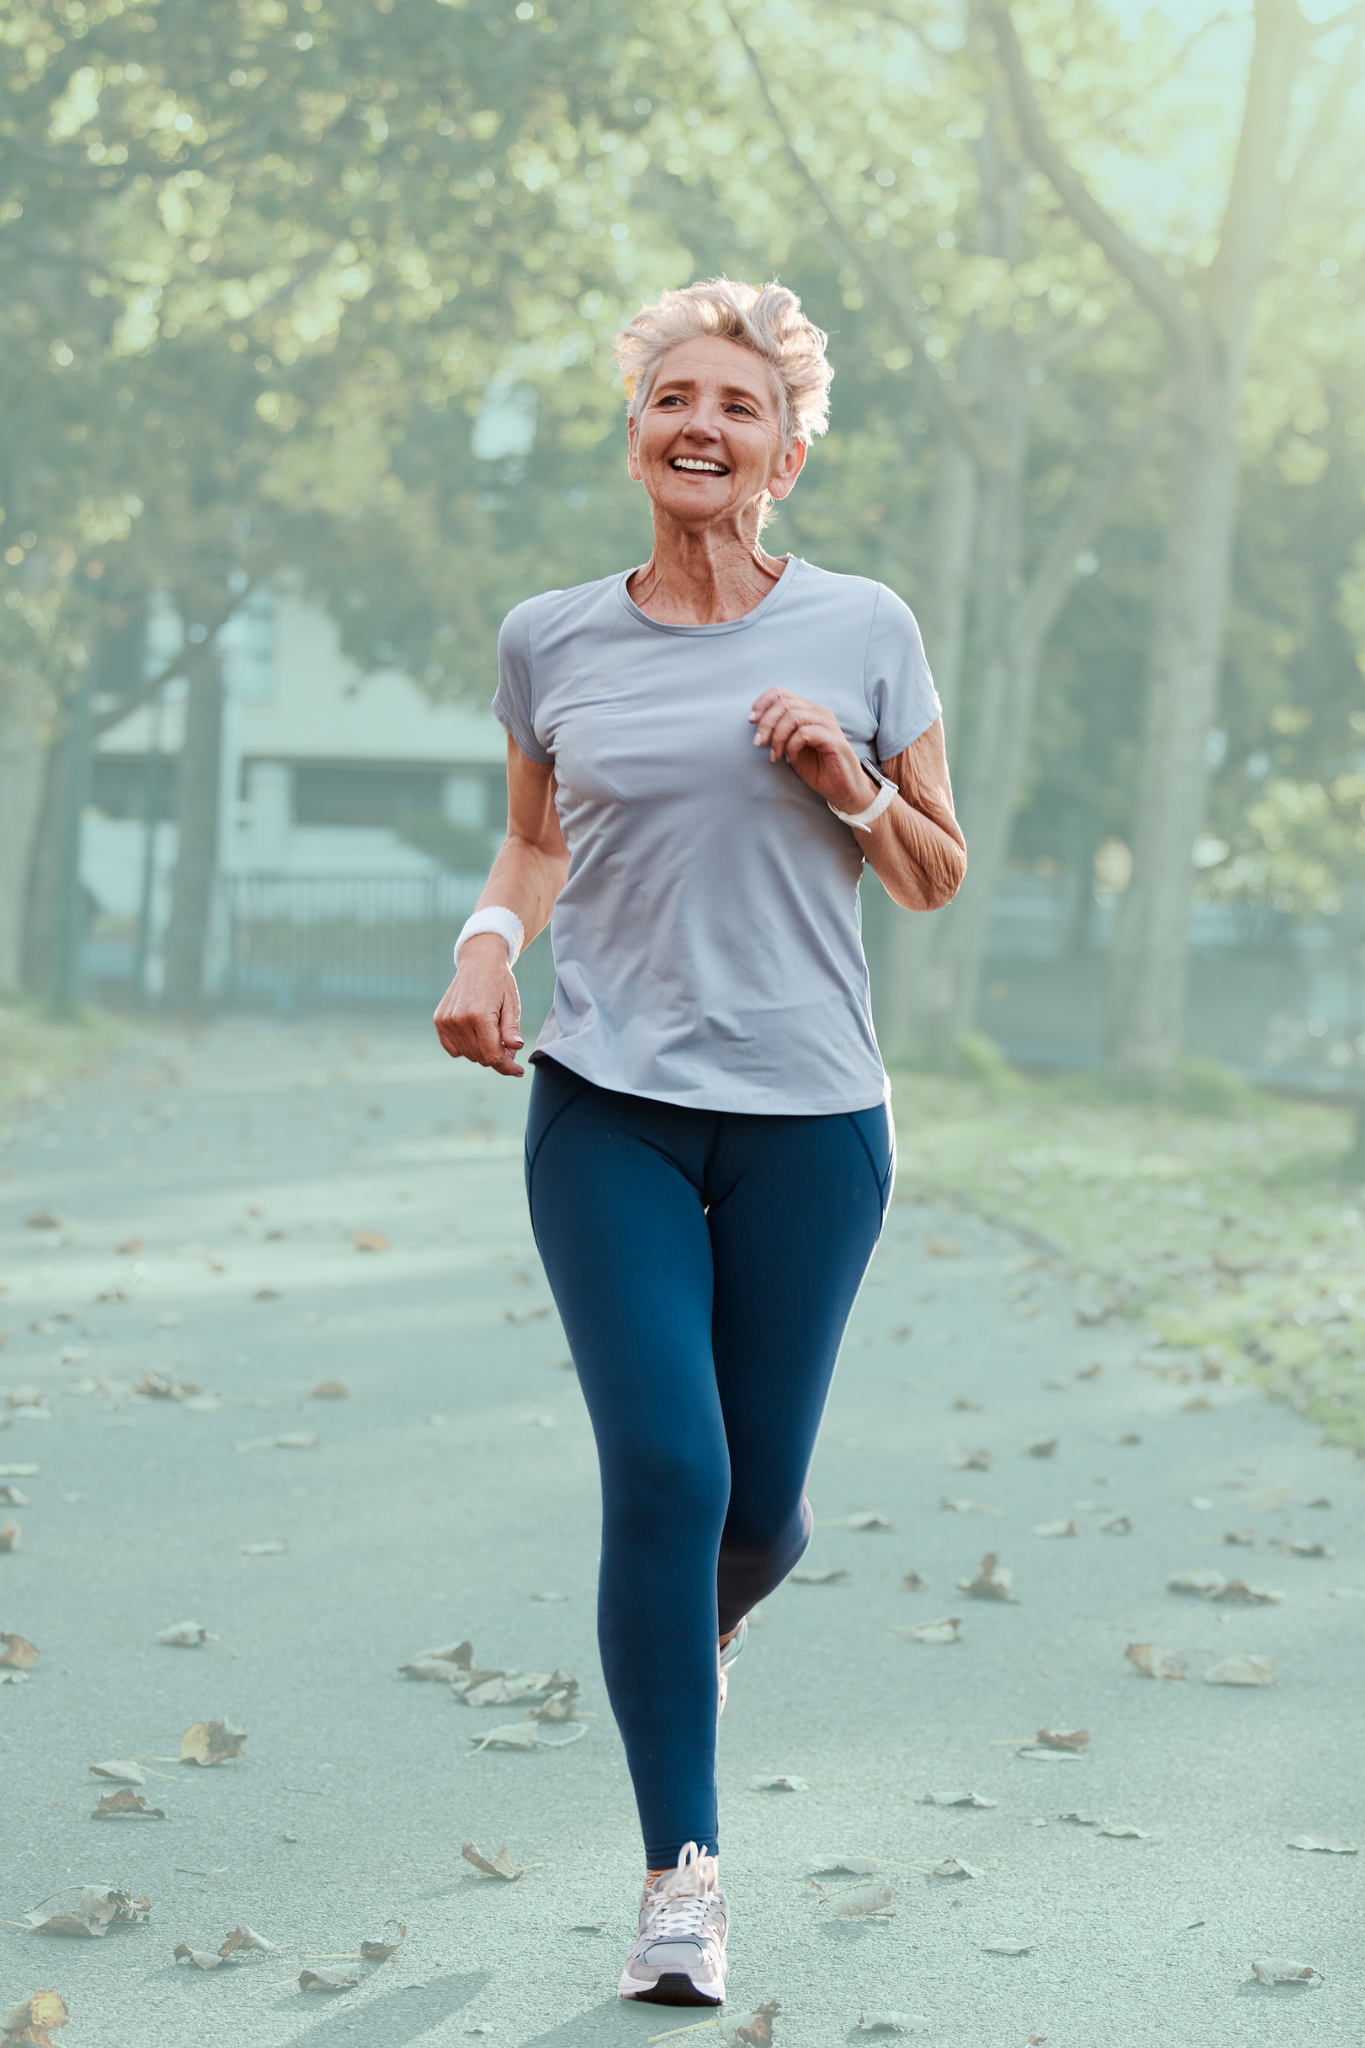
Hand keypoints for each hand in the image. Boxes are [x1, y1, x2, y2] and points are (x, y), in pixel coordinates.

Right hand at [433, 934, 525, 1076]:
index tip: (518, 1071)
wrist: (478, 962)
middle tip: (508, 1043)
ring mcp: (446, 1021)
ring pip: (468, 1054)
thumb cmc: (499, 982)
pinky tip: (476, 1033)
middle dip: (497, 1056)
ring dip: (482, 1050)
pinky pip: (453, 1049)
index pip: (492, 1055)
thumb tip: (515, 1049)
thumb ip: (511, 1028)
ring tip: (493, 1032)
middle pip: (481, 1057)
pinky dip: (466, 1047)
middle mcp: (459, 1019)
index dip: (507, 1066)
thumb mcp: (512, 1003)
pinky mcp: (439, 1020)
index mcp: (479, 1015)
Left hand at [749, 688, 871, 812]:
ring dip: (777, 737)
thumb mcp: (792, 747)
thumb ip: (780, 732)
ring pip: (794, 716)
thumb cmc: (817, 768)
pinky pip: (804, 733)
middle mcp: (819, 712)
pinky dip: (791, 746)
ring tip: (774, 755)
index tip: (751, 720)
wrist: (841, 789)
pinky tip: (789, 759)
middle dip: (766, 723)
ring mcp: (828, 724)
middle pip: (785, 703)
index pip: (782, 693)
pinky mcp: (833, 739)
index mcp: (809, 710)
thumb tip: (757, 723)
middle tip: (758, 743)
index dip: (763, 703)